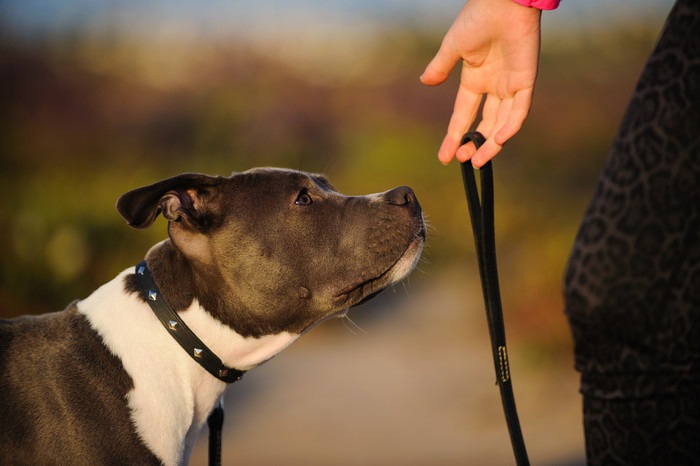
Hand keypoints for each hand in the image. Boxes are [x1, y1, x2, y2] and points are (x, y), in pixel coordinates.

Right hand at [421, 0, 540, 165]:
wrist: (503, 2)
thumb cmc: (478, 18)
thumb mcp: (453, 47)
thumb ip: (440, 67)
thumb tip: (425, 81)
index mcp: (475, 78)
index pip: (463, 114)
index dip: (454, 135)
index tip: (444, 156)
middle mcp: (493, 86)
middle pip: (484, 123)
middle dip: (473, 143)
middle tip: (463, 160)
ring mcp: (510, 85)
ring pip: (501, 123)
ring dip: (490, 143)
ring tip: (478, 160)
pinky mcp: (526, 81)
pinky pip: (519, 110)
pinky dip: (509, 127)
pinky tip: (496, 140)